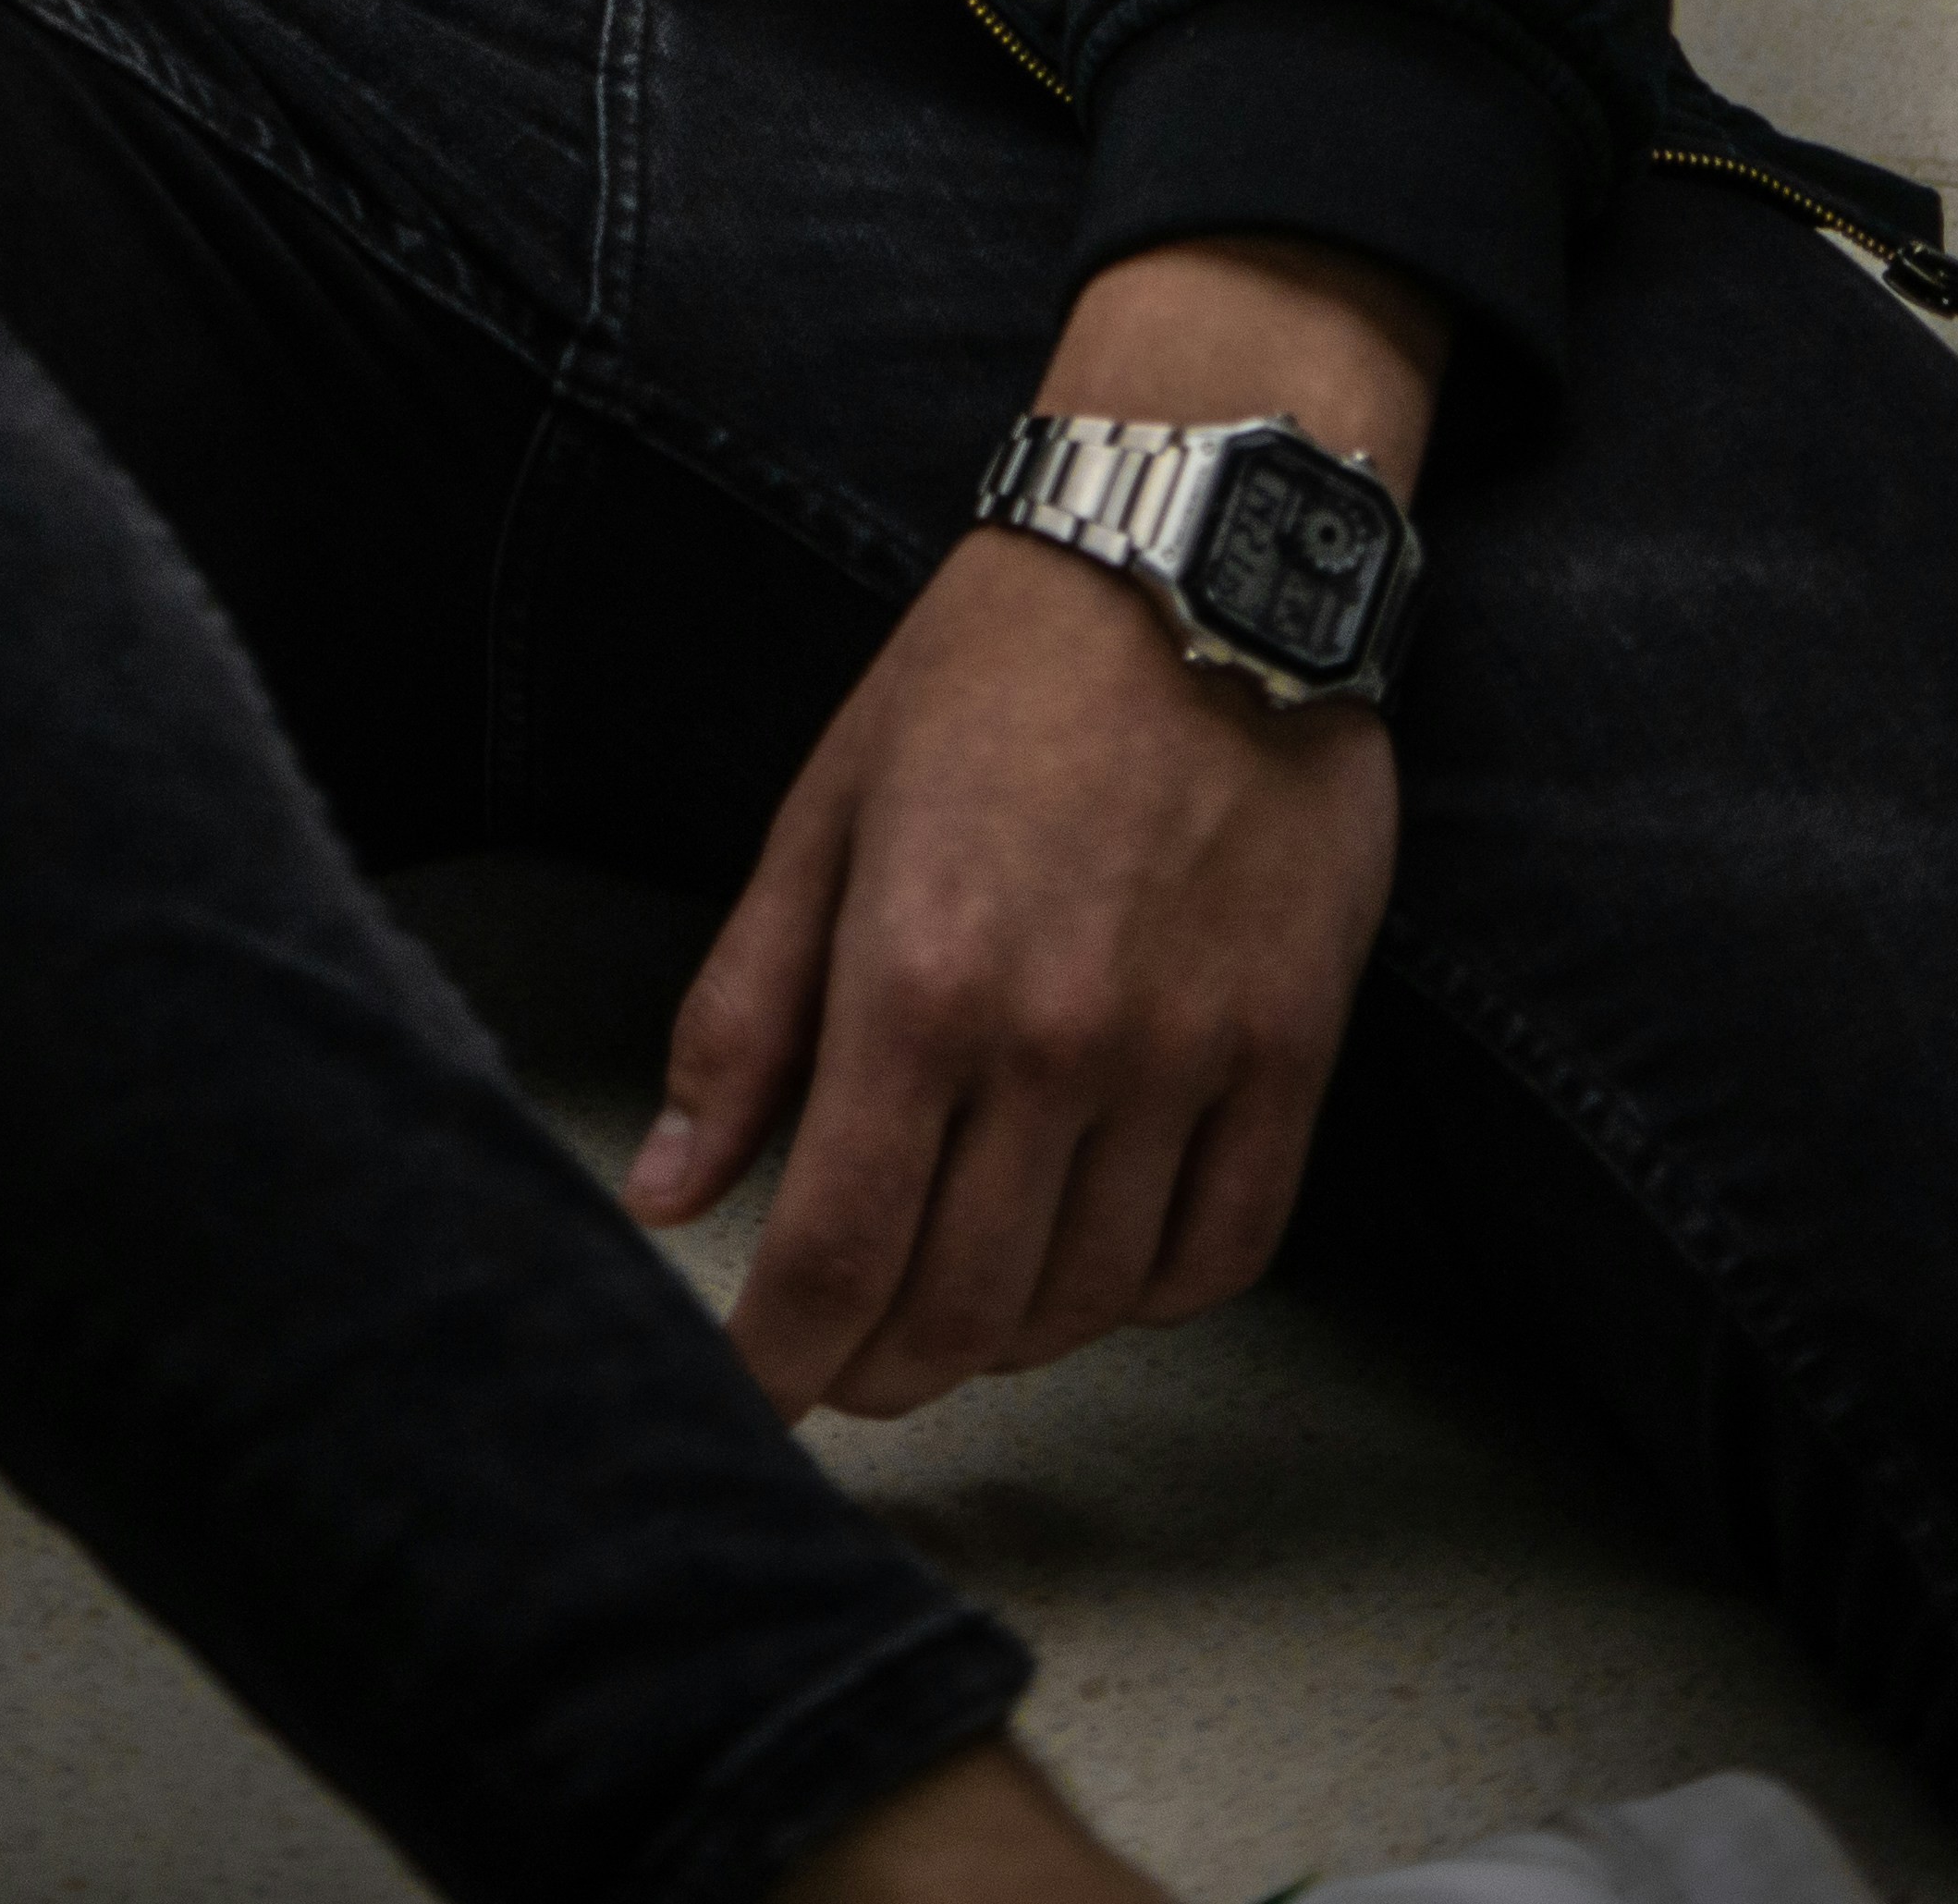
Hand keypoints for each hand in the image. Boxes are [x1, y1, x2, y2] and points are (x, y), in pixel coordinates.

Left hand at [632, 237, 1440, 1420]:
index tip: (756, 1391)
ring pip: (1089, 1299)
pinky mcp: (1291, 1049)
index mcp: (914, 979)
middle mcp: (1053, 1043)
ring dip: (1010, 1335)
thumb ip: (743, 1017)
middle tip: (847, 1361)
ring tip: (959, 1304)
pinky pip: (1223, 1251)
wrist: (1188, 567)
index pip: (837, 1254)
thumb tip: (666, 1193)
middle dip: (882, 1367)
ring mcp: (1185, 1054)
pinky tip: (1097, 1264)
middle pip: (960, 1307)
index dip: (785, 1359)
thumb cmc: (984, 679)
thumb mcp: (823, 817)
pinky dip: (1150, 1294)